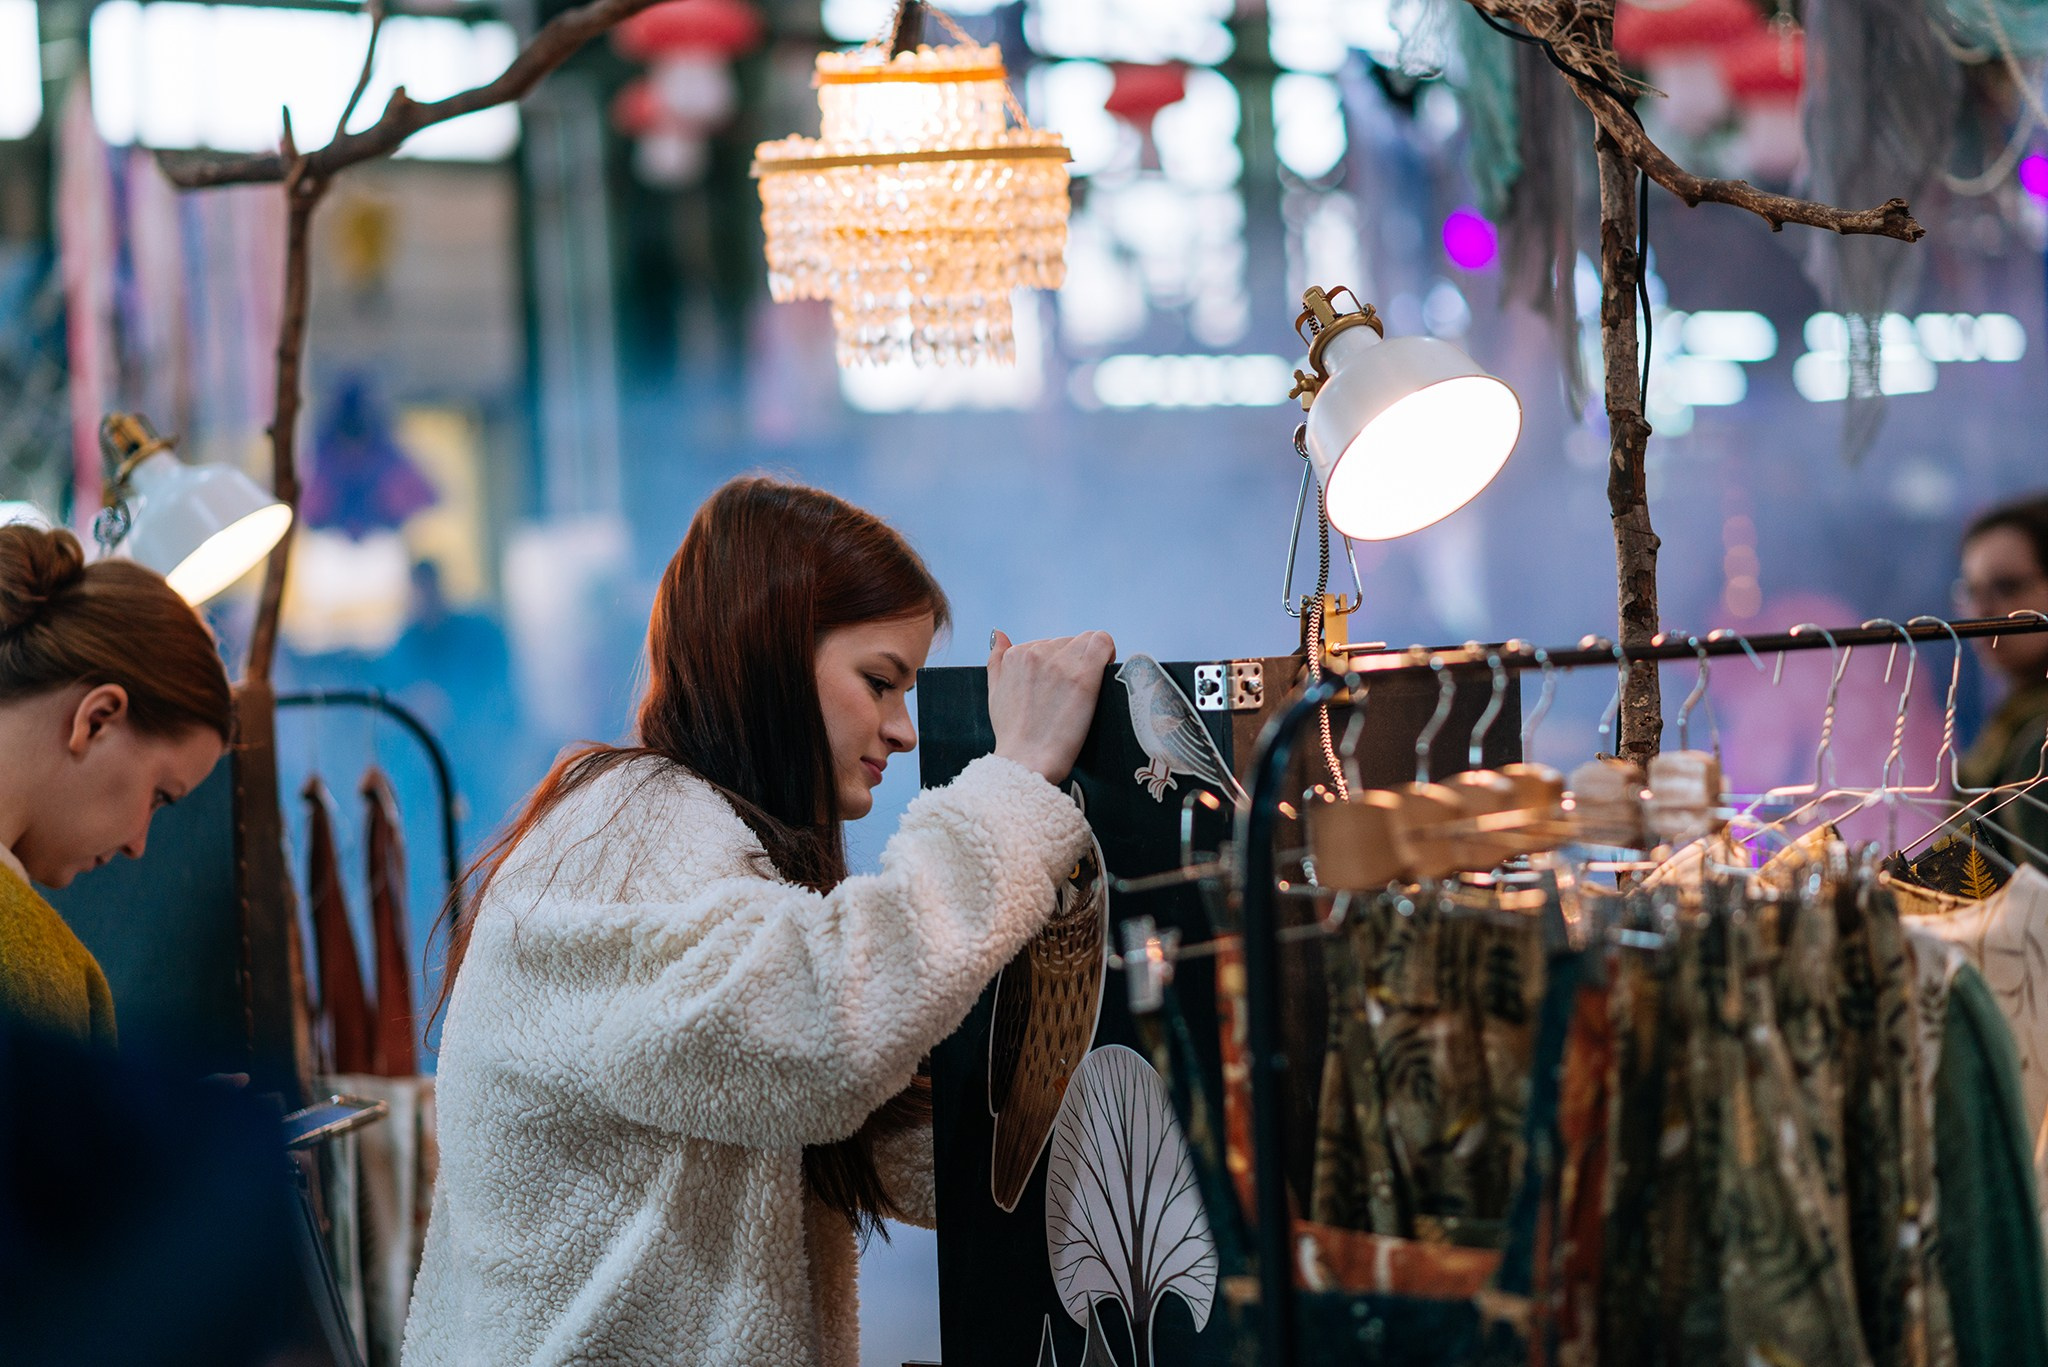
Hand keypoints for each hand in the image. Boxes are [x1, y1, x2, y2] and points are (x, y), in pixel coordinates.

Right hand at [988, 630, 1116, 785]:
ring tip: (1088, 686)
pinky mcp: (1083, 676)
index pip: (1050, 644)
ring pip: (1087, 641)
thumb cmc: (1013, 735)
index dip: (1061, 663)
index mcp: (1016, 655)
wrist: (1025, 760)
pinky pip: (1103, 643)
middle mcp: (1037, 652)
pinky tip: (1105, 668)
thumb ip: (996, 661)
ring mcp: (1060, 663)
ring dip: (1091, 659)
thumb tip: (999, 634)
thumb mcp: (995, 693)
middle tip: (1073, 690)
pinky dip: (1108, 652)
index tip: (1064, 682)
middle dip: (1074, 661)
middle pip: (1069, 642)